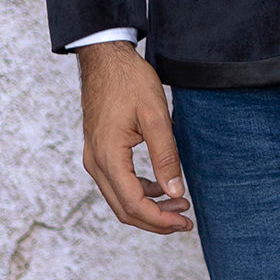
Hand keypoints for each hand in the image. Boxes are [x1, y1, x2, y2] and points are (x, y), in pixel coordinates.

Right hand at [77, 41, 192, 232]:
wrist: (106, 58)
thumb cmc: (129, 80)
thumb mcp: (155, 115)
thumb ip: (165, 156)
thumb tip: (176, 192)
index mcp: (108, 156)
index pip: (133, 204)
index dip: (160, 219)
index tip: (185, 221)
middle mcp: (96, 162)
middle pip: (124, 209)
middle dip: (156, 219)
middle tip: (185, 220)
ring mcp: (94, 157)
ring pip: (119, 198)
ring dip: (148, 207)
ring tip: (178, 204)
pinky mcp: (98, 150)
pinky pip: (116, 183)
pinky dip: (138, 191)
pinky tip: (159, 187)